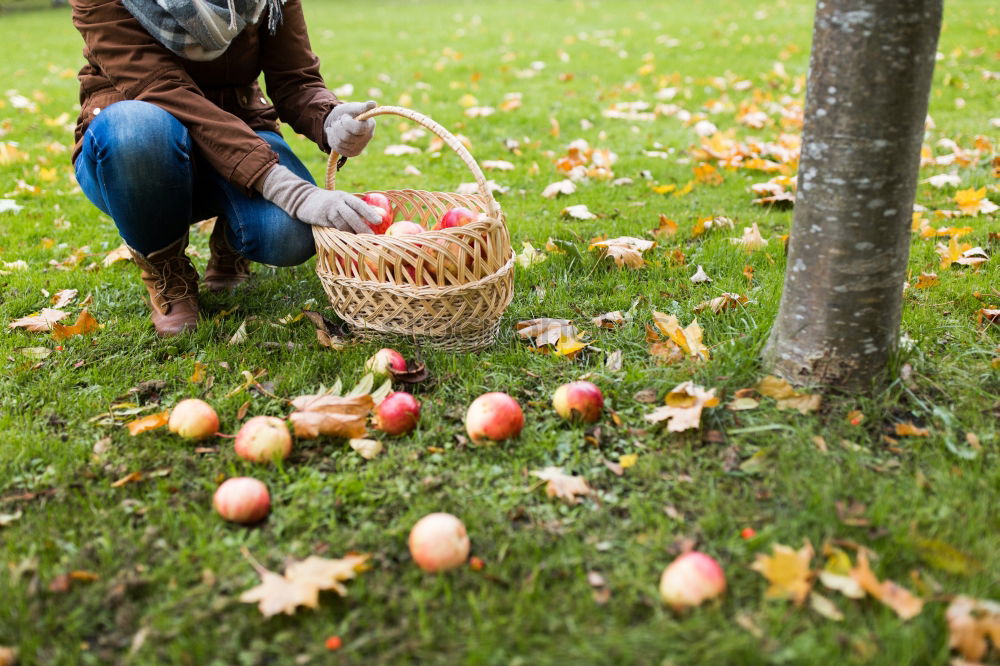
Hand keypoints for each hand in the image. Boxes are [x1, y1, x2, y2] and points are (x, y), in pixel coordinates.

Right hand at [260, 165, 378, 232]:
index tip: (379, 221)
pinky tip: (347, 242)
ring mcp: (328, 211)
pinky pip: (332, 229)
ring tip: (361, 243)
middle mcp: (337, 202)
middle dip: (362, 226)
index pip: (359, 204)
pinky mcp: (320, 219)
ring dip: (352, 234)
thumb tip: (378, 217)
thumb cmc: (329, 203)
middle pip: (352, 215)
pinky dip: (340, 236)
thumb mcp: (341, 200)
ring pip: (342, 224)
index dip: (369, 212)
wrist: (303, 199)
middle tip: (372, 236)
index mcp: (345, 197)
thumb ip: (355, 207)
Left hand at [324, 101, 376, 156]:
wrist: (339, 120)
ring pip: (340, 143)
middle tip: (339, 121)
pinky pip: (337, 148)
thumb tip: (373, 104)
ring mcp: (359, 147)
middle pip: (347, 137)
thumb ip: (363, 107)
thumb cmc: (348, 112)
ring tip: (336, 126)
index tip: (345, 116)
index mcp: (369, 125)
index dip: (347, 123)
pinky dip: (332, 139)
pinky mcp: (351, 153)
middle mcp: (367, 138)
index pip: (358, 129)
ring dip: (334, 132)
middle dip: (338, 127)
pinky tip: (334, 133)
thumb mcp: (354, 107)